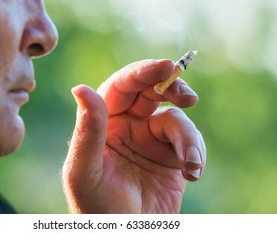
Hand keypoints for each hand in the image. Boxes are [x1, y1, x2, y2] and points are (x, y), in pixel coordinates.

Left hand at [62, 59, 205, 212]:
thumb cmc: (96, 209)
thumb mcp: (85, 172)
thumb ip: (87, 131)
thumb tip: (80, 87)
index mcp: (103, 122)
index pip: (121, 86)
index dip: (142, 72)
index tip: (165, 67)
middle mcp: (127, 125)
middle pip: (151, 91)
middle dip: (172, 88)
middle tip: (188, 97)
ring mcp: (151, 139)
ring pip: (176, 118)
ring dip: (188, 138)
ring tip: (190, 164)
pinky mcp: (172, 156)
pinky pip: (191, 142)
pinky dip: (196, 154)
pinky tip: (192, 174)